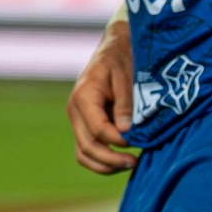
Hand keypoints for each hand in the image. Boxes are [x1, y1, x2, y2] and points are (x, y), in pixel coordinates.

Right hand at [66, 18, 136, 173]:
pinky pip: (87, 149)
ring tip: (129, 165)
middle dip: (111, 160)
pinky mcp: (84, 123)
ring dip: (104, 165)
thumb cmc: (122, 57)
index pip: (97, 130)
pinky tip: (121, 159)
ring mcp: (77, 119)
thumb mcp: (126, 75)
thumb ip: (125, 104)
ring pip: (83, 154)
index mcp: (84, 96)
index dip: (118, 142)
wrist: (115, 46)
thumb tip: (124, 132)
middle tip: (135, 163)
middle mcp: (75, 110)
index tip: (137, 144)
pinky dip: (102, 159)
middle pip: (87, 147)